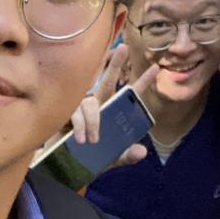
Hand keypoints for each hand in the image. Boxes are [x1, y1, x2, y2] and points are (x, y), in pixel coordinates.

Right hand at [66, 45, 159, 169]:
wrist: (64, 171)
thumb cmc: (90, 159)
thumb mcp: (112, 158)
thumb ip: (126, 155)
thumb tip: (141, 151)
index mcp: (112, 112)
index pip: (130, 94)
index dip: (143, 81)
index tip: (156, 67)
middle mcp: (98, 106)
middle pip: (107, 81)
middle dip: (116, 64)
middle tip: (123, 47)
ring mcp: (81, 110)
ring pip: (90, 101)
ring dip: (93, 119)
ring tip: (93, 140)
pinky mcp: (64, 116)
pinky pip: (74, 113)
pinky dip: (80, 125)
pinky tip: (80, 139)